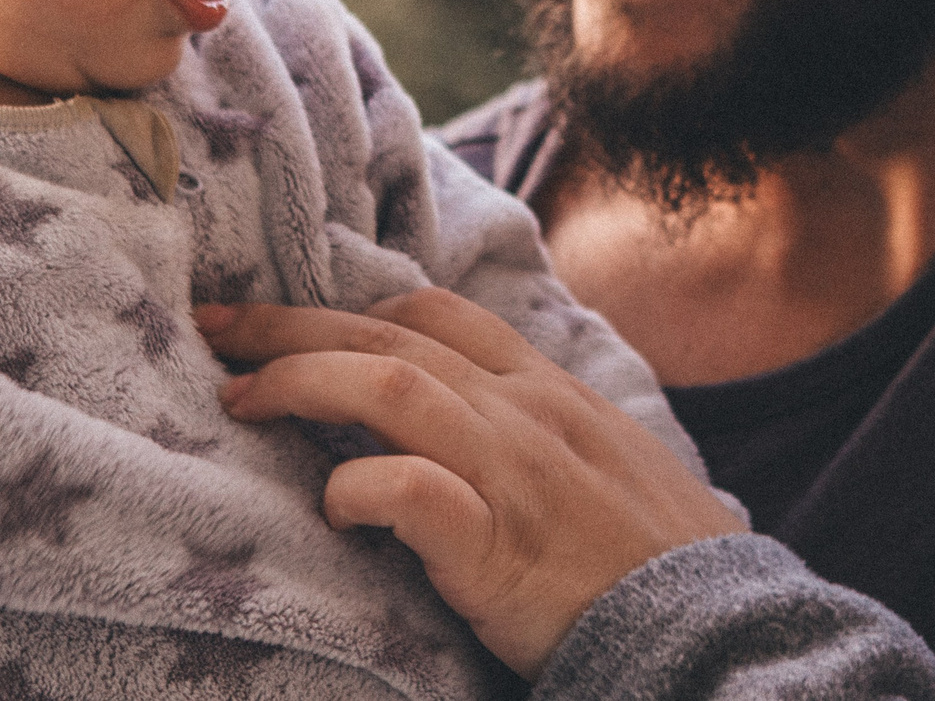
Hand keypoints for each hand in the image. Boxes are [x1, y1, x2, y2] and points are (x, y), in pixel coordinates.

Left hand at [198, 291, 745, 676]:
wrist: (715, 624)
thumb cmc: (656, 560)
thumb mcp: (607, 465)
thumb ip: (544, 435)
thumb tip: (473, 429)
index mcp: (549, 393)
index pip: (441, 315)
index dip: (356, 309)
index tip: (295, 322)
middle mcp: (526, 414)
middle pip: (392, 337)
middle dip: (293, 324)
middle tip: (218, 325)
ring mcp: (514, 473)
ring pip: (391, 388)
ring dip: (302, 381)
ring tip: (240, 398)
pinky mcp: (498, 547)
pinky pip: (411, 491)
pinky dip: (359, 487)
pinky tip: (329, 505)